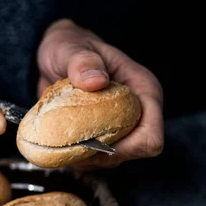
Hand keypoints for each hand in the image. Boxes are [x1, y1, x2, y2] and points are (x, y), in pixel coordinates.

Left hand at [37, 19, 163, 167]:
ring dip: (86, 158)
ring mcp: (122, 126)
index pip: (150, 136)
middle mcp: (137, 112)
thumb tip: (95, 81)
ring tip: (62, 141)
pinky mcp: (105, 135)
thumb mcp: (70, 47)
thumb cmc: (68, 45)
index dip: (126, 149)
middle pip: (132, 154)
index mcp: (143, 90)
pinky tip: (60, 143)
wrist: (55, 54)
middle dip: (101, 156)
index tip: (93, 144)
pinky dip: (77, 157)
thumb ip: (82, 61)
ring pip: (112, 160)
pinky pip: (96, 159)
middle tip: (68, 144)